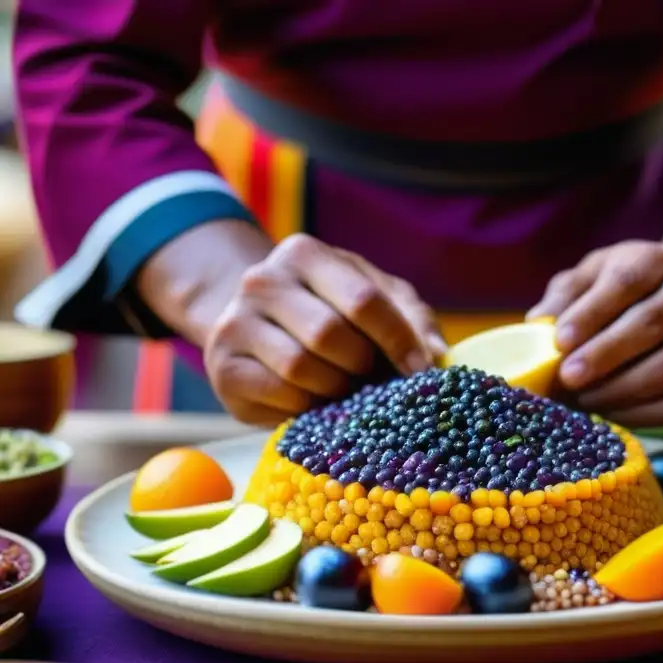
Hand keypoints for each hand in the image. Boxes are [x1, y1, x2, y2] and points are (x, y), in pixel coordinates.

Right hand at [205, 234, 445, 425]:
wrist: (257, 325)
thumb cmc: (333, 311)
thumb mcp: (377, 298)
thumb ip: (412, 319)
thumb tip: (438, 355)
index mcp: (305, 254)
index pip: (363, 300)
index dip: (398, 340)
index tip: (419, 369)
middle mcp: (262, 280)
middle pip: (329, 334)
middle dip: (361, 365)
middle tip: (370, 377)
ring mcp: (234, 322)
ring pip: (300, 367)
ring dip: (334, 388)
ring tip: (342, 386)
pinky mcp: (222, 367)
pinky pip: (277, 395)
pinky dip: (305, 406)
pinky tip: (312, 398)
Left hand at [528, 241, 662, 426]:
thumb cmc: (625, 295)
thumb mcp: (593, 279)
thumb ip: (564, 296)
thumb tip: (536, 325)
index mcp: (662, 259)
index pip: (625, 283)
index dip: (590, 314)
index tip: (558, 343)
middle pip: (649, 325)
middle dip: (602, 357)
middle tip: (566, 381)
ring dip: (618, 392)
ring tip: (583, 402)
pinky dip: (646, 417)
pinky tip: (615, 416)